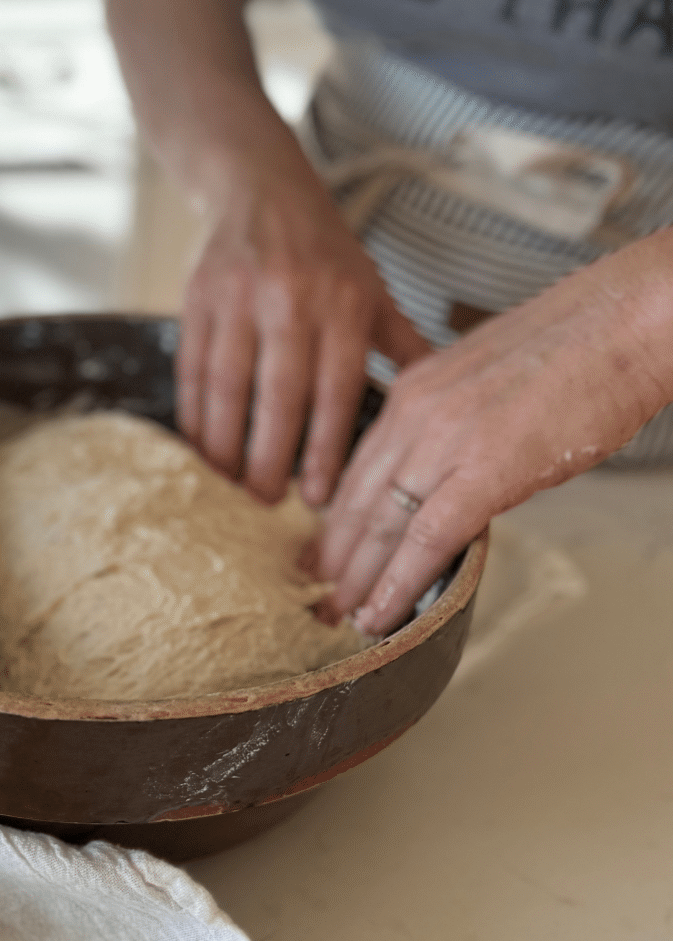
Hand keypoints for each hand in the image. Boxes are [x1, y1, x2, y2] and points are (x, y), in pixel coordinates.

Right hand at [177, 170, 429, 505]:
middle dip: (270, 458)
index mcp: (343, 304)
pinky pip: (191, 366)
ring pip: (227, 386)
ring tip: (231, 480)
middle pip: (278, 397)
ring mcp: (238, 297)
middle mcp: (291, 300)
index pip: (334, 393)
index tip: (317, 498)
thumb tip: (442, 408)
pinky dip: (193, 410)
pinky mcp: (197, 296)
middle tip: (266, 500)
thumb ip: (400, 347)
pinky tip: (201, 443)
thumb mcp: (372, 289)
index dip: (324, 452)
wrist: (261, 189)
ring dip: (226, 442)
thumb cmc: (323, 251)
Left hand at [319, 234, 672, 635]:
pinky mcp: (484, 470)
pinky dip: (399, 582)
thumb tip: (453, 467)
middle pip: (358, 499)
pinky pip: (426, 538)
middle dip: (335, 555)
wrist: (621, 324)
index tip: (325, 550)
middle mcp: (416, 414)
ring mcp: (446, 442)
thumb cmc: (576, 350)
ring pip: (381, 524)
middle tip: (319, 595)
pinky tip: (383, 612)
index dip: (337, 517)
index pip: (359, 467)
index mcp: (415, 391)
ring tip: (343, 616)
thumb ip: (457, 424)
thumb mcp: (486, 381)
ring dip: (359, 579)